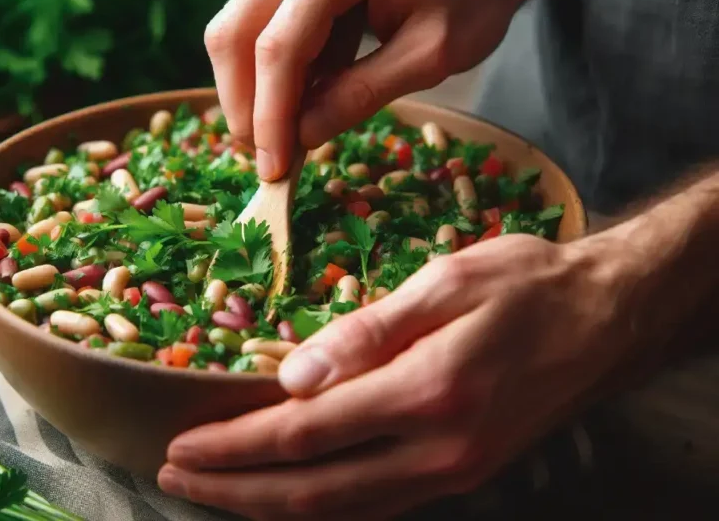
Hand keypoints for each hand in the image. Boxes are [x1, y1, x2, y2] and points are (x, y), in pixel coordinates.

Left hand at [158, 234, 638, 519]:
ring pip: (340, 510)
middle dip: (234, 489)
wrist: (606, 320)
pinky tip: (286, 494)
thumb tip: (290, 375)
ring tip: (215, 492)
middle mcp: (437, 450)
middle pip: (311, 490)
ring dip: (268, 506)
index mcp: (426, 394)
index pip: (302, 434)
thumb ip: (365, 332)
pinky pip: (374, 506)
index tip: (181, 444)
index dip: (233, 445)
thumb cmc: (526, 286)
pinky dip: (318, 507)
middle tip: (175, 477)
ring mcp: (451, 473)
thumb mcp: (445, 282)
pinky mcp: (460, 475)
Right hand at [206, 0, 540, 180]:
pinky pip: (262, 18)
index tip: (273, 167)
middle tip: (265, 154)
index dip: (269, 116)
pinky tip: (303, 96)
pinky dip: (273, 65)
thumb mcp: (430, 53)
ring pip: (238, 25)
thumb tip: (301, 136)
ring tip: (283, 130)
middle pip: (234, 32)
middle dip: (243, 102)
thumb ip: (361, 94)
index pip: (278, 48)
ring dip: (251, 86)